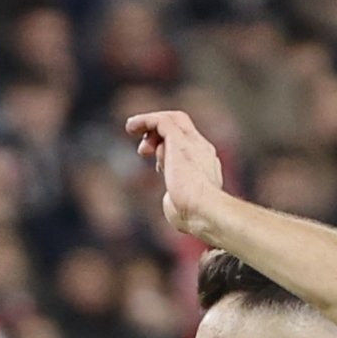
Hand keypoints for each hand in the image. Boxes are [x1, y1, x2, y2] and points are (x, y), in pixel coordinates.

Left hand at [126, 110, 229, 240]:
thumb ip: (176, 199)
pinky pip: (161, 121)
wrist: (205, 210)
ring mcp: (191, 143)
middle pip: (182, 127)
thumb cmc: (194, 218)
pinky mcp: (179, 141)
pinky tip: (131, 126)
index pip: (187, 147)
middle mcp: (201, 149)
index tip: (158, 167)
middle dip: (159, 132)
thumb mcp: (182, 207)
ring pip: (172, 119)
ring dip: (149, 123)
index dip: (169, 151)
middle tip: (143, 150)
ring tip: (130, 128)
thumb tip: (171, 198)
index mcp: (205, 165)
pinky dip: (145, 120)